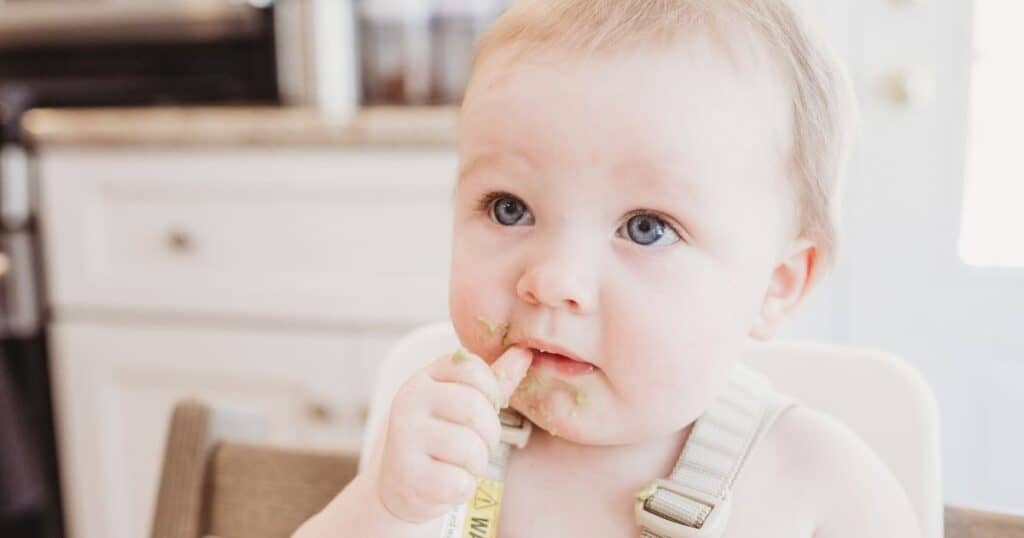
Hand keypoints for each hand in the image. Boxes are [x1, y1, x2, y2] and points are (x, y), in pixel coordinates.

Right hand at [375, 346, 532, 522]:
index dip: (492, 393)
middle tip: (478, 446)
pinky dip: (463, 488)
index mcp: (424, 379)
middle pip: (473, 407)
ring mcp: (404, 437)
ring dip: (476, 464)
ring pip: (469, 448)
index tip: (484, 412)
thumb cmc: (441, 440)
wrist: (400, 486)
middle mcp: (408, 401)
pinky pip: (459, 482)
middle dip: (489, 434)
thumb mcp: (463, 405)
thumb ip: (494, 381)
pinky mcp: (407, 475)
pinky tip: (448, 484)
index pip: (473, 369)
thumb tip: (525, 353)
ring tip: (461, 465)